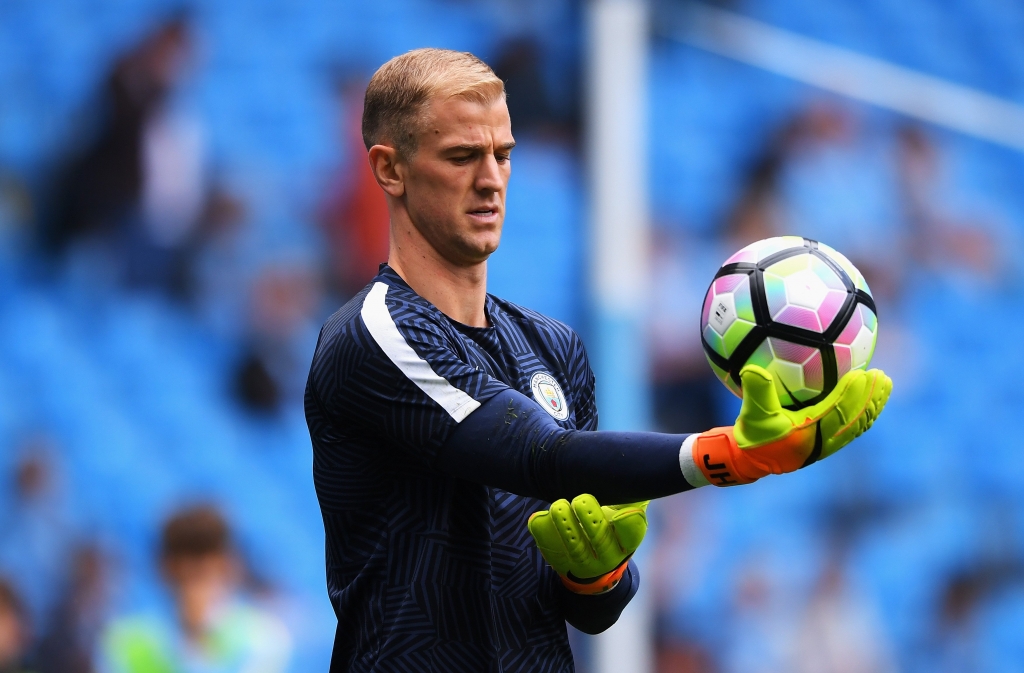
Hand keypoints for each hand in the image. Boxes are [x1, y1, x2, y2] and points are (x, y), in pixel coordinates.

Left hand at [528, 495, 647, 594]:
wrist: (593, 557)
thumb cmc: (609, 522)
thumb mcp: (622, 510)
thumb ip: (627, 493)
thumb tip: (630, 469)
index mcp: (627, 541)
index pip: (632, 534)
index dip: (629, 524)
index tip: (622, 512)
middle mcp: (608, 557)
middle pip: (601, 541)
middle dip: (591, 520)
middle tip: (581, 500)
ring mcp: (584, 564)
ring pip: (575, 548)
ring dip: (565, 526)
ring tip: (558, 506)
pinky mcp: (561, 563)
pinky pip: (551, 550)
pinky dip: (544, 533)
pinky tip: (538, 518)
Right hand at [688, 364, 891, 485]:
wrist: (753, 461)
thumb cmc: (753, 435)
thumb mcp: (751, 413)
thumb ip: (756, 392)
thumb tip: (752, 369)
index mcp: (810, 433)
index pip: (838, 411)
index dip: (852, 393)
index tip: (862, 374)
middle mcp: (825, 441)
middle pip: (856, 418)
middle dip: (871, 397)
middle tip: (882, 376)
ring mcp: (830, 444)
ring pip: (860, 423)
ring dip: (874, 404)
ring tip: (885, 384)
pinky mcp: (829, 443)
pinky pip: (855, 427)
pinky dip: (866, 412)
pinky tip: (872, 399)